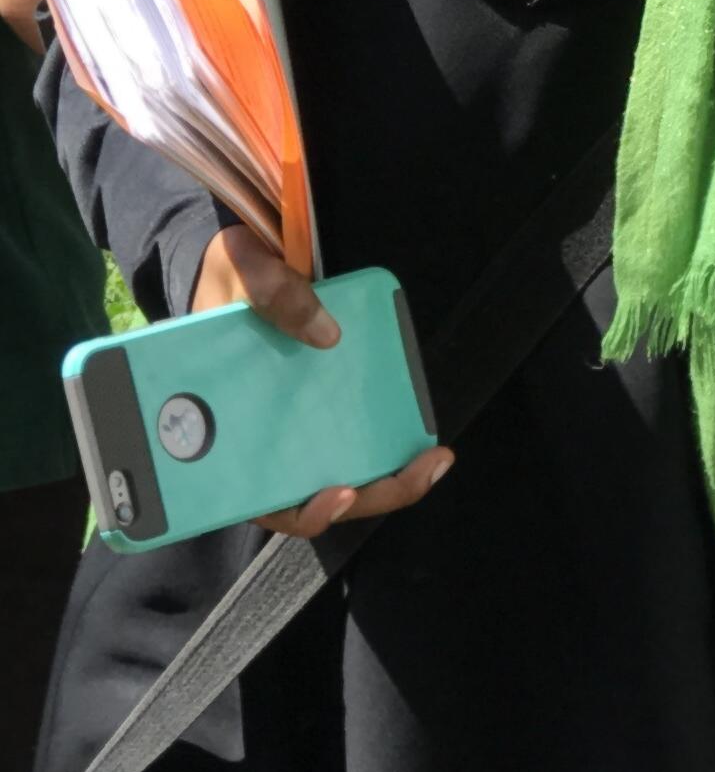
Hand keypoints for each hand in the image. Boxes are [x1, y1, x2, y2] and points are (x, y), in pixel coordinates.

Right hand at [191, 225, 454, 537]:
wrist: (236, 262)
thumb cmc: (227, 279)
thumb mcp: (244, 270)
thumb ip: (275, 294)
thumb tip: (325, 334)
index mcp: (226, 430)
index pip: (261, 497)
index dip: (302, 510)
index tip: (340, 493)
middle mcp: (262, 441)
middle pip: (315, 495)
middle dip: (371, 495)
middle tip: (420, 470)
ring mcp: (296, 428)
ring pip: (341, 476)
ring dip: (389, 480)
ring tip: (432, 461)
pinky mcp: (325, 407)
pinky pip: (356, 439)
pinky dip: (388, 448)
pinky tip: (422, 438)